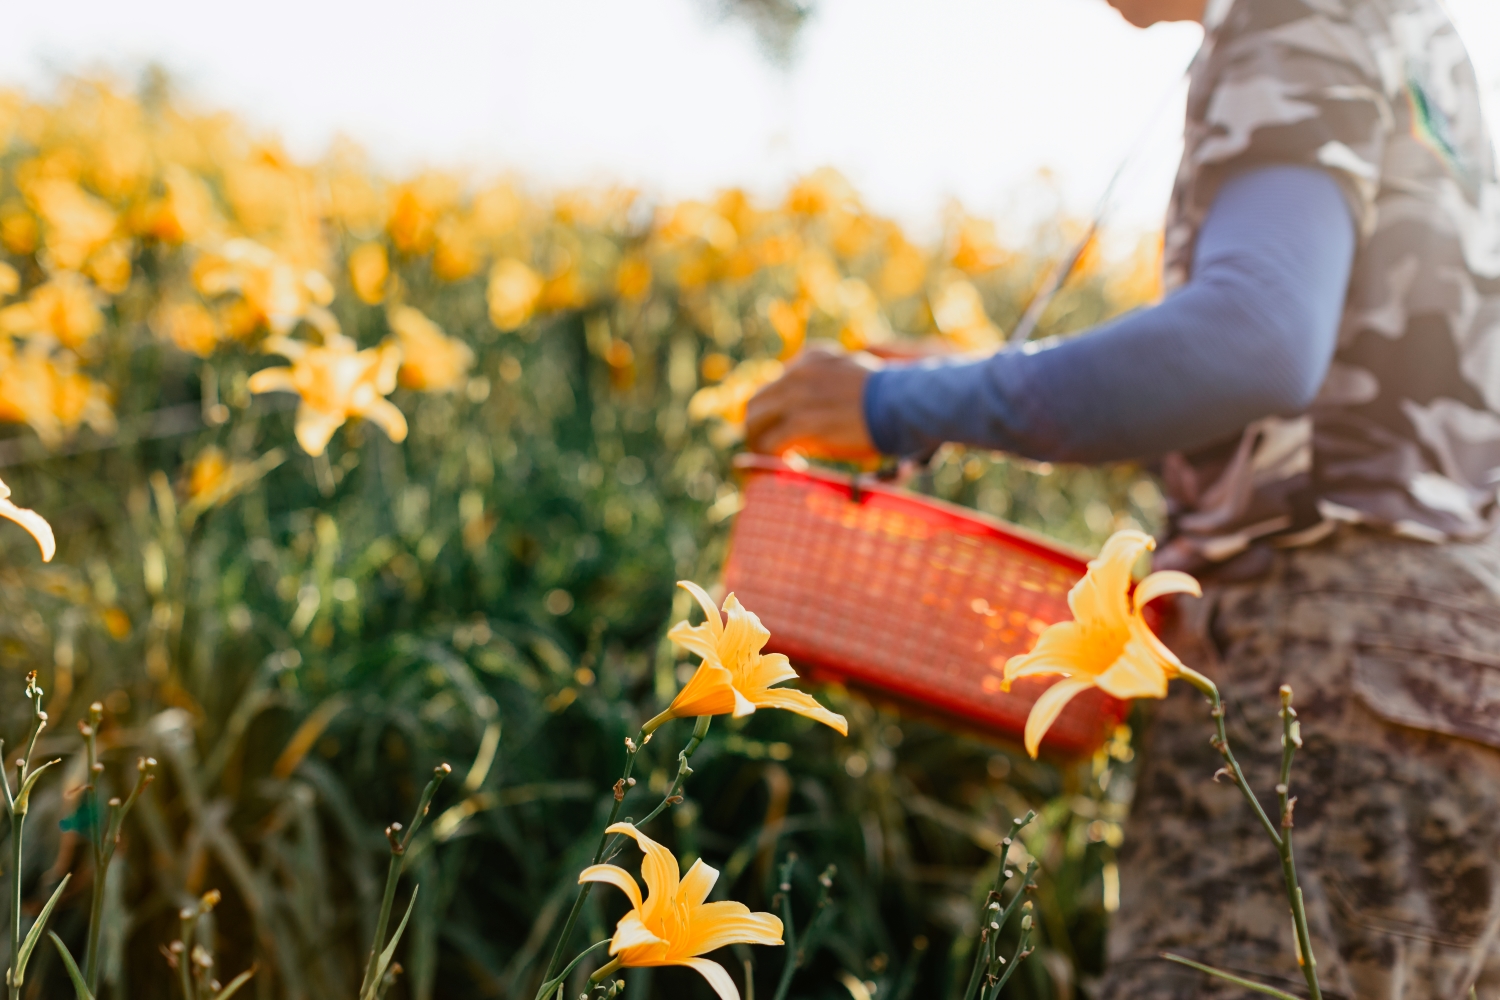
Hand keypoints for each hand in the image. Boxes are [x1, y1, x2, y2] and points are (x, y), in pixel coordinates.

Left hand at [744, 346, 882, 459]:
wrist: (903, 402)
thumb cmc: (890, 395)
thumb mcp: (858, 373)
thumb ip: (834, 380)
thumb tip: (825, 407)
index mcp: (812, 357)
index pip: (777, 382)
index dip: (776, 410)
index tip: (785, 428)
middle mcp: (798, 372)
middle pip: (757, 402)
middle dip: (758, 428)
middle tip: (770, 449)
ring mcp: (797, 396)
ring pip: (755, 422)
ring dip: (760, 444)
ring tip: (775, 461)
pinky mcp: (802, 422)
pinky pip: (770, 444)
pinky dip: (771, 459)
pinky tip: (789, 467)